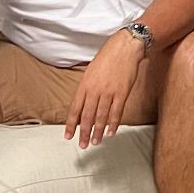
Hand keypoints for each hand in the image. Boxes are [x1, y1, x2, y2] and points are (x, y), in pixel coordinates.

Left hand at [64, 30, 144, 147]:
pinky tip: (110, 132)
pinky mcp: (122, 93)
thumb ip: (87, 87)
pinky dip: (113, 124)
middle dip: (84, 132)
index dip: (71, 124)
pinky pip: (116, 112)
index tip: (68, 136)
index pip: (75, 109)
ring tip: (96, 142)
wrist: (125, 47)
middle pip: (87, 116)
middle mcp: (94, 90)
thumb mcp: (91, 71)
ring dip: (98, 131)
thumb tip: (84, 102)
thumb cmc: (108, 57)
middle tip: (83, 145)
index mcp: (84, 85)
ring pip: (101, 117)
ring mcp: (108, 92)